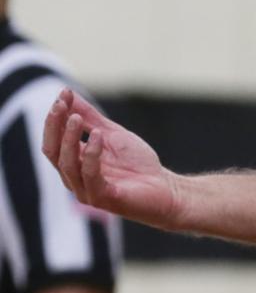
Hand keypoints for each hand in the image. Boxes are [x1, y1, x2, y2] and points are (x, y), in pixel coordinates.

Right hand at [42, 88, 181, 228]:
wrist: (166, 188)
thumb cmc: (138, 164)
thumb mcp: (112, 134)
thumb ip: (91, 118)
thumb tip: (68, 95)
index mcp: (74, 162)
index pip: (54, 139)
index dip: (56, 117)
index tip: (64, 93)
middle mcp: (74, 178)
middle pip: (53, 151)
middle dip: (55, 126)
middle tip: (61, 104)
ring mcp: (86, 190)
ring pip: (67, 163)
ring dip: (70, 138)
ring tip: (77, 117)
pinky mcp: (102, 198)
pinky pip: (90, 175)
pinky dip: (92, 154)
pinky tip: (98, 136)